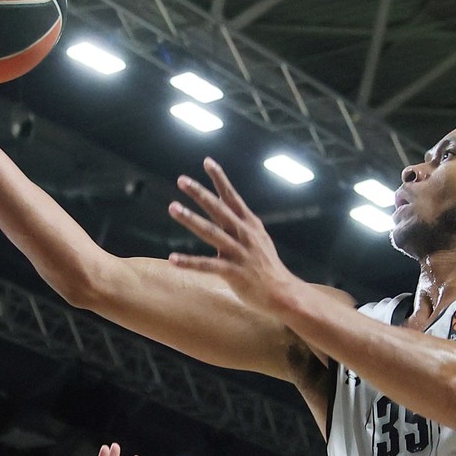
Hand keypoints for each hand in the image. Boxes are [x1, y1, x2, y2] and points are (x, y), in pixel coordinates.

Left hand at [167, 158, 299, 313]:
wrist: (283, 293)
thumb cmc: (268, 267)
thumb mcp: (260, 239)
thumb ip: (244, 224)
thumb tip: (231, 208)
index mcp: (250, 225)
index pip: (233, 197)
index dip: (220, 179)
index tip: (207, 162)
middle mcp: (244, 234)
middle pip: (219, 209)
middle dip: (200, 193)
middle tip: (182, 180)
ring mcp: (238, 253)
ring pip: (211, 232)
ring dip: (191, 219)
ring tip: (173, 207)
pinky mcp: (233, 273)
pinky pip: (206, 266)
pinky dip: (189, 263)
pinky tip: (172, 259)